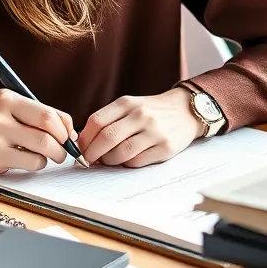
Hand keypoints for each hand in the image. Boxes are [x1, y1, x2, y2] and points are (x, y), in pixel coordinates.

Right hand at [0, 89, 78, 174]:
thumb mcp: (5, 103)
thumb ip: (35, 112)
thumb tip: (70, 130)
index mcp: (6, 99)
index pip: (47, 116)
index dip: (64, 128)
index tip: (67, 134)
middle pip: (47, 138)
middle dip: (62, 148)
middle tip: (62, 150)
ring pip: (39, 156)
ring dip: (48, 158)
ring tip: (42, 155)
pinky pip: (25, 167)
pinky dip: (32, 165)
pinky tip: (22, 159)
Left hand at [77, 88, 202, 167]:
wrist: (185, 111)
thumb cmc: (150, 111)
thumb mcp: (129, 106)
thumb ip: (108, 120)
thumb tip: (84, 142)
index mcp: (127, 103)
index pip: (96, 121)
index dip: (85, 139)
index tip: (80, 149)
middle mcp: (141, 115)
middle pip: (107, 138)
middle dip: (93, 153)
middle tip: (89, 160)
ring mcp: (154, 131)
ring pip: (121, 153)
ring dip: (110, 161)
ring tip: (109, 160)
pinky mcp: (165, 148)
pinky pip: (137, 162)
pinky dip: (127, 164)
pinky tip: (128, 159)